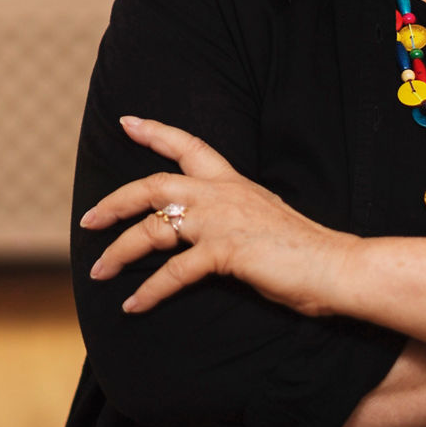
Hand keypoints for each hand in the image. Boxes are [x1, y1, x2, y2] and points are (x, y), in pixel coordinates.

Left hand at [79, 115, 352, 315]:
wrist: (337, 266)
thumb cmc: (304, 250)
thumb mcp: (261, 221)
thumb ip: (231, 218)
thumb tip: (206, 233)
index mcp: (233, 182)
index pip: (189, 145)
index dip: (156, 132)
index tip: (127, 122)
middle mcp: (222, 194)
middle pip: (154, 185)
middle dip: (115, 201)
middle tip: (87, 218)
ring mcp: (222, 221)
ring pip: (154, 229)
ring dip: (120, 251)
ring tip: (98, 271)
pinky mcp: (226, 251)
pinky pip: (174, 271)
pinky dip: (149, 290)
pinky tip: (133, 305)